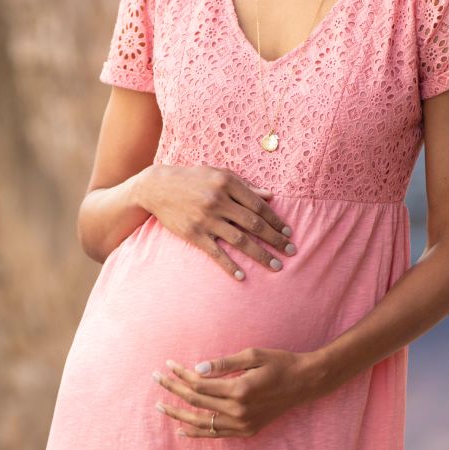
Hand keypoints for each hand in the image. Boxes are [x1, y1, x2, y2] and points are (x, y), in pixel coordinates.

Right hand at [138, 164, 296, 280]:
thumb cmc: (192, 178)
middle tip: (291, 251)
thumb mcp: (218, 174)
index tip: (288, 232)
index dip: (276, 220)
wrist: (157, 187)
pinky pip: (216, 253)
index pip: (259, 205)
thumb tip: (270, 196)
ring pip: (240, 240)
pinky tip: (242, 276)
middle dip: (275, 239)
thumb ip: (245, 185)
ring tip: (276, 266)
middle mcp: (218, 201)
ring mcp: (205, 219)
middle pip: (254, 224)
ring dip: (261, 255)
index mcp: (227, 184)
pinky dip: (229, 265)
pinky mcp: (193, 233)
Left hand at [152, 346, 328, 437]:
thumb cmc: (279, 363)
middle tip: (156, 379)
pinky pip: (215, 434)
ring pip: (201, 423)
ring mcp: (243, 424)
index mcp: (239, 390)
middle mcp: (239, 411)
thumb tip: (197, 368)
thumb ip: (224, 363)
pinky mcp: (247, 431)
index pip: (200, 385)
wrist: (305, 383)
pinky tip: (181, 429)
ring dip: (178, 415)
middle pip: (196, 403)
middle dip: (173, 390)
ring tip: (159, 407)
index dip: (181, 375)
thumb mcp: (253, 355)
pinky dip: (197, 432)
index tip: (167, 365)